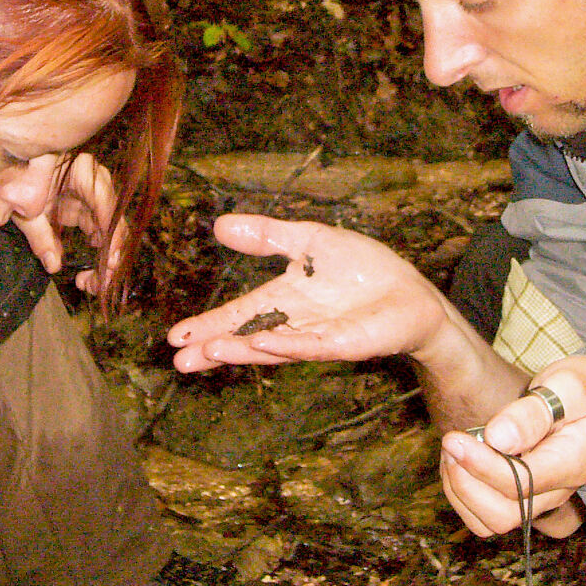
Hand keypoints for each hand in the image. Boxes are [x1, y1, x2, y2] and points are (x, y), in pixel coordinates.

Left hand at [16, 152, 127, 293]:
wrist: (10, 168)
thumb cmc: (19, 180)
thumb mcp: (26, 210)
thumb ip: (40, 236)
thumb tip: (53, 265)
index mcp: (81, 172)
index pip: (104, 201)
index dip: (111, 230)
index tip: (111, 257)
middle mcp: (94, 183)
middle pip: (113, 218)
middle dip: (111, 252)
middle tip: (100, 281)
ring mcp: (91, 197)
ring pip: (109, 230)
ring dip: (104, 258)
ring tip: (91, 284)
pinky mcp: (84, 209)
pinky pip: (97, 233)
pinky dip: (95, 254)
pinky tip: (86, 275)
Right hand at [168, 215, 449, 371]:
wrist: (410, 292)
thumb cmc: (362, 268)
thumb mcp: (308, 241)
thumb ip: (267, 236)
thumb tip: (219, 225)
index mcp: (283, 300)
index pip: (238, 315)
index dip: (208, 325)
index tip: (175, 338)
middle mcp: (293, 324)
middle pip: (246, 338)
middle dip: (214, 348)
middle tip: (179, 361)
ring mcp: (317, 336)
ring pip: (272, 347)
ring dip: (241, 350)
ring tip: (209, 352)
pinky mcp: (344, 342)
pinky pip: (310, 344)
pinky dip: (286, 344)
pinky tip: (261, 343)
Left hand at [438, 355, 585, 537]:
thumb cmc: (582, 390)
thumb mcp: (568, 386)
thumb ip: (533, 413)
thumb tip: (498, 438)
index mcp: (571, 464)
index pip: (521, 483)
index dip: (482, 466)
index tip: (455, 439)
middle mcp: (557, 492)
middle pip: (504, 515)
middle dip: (466, 483)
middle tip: (451, 443)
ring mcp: (539, 500)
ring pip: (490, 523)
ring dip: (461, 491)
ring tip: (453, 450)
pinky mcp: (522, 500)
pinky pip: (485, 517)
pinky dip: (463, 496)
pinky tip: (460, 463)